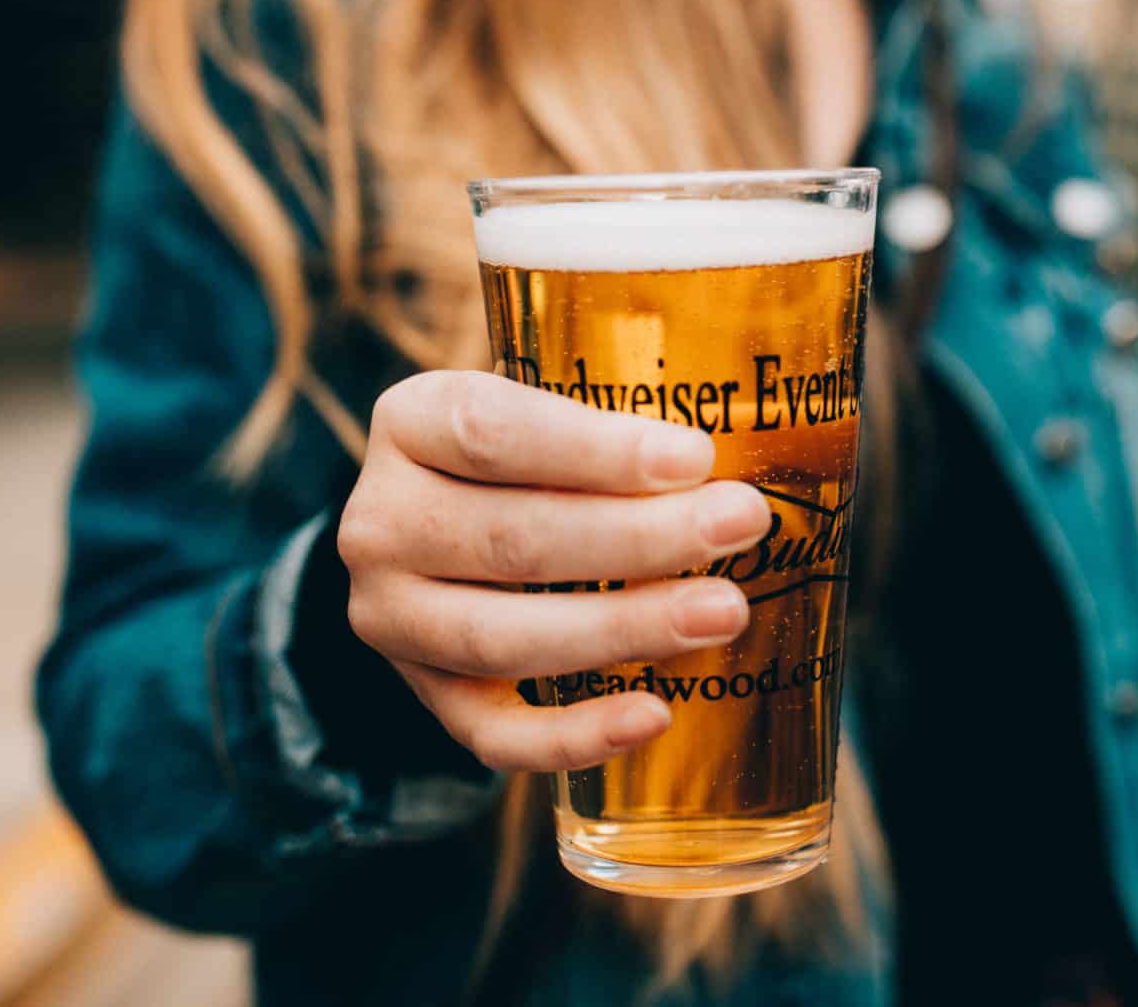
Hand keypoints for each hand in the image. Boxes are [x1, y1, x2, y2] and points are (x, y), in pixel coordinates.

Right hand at [337, 370, 769, 773]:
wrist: (438, 525)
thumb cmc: (526, 452)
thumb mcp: (541, 402)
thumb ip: (613, 411)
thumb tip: (757, 433)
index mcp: (411, 422)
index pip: (493, 433)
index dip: (597, 450)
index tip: (696, 457)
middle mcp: (380, 521)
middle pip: (512, 539)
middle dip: (640, 538)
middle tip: (742, 525)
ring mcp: (392, 617)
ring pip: (503, 638)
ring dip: (624, 628)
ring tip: (724, 612)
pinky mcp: (421, 693)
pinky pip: (492, 732)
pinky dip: (573, 734)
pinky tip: (654, 715)